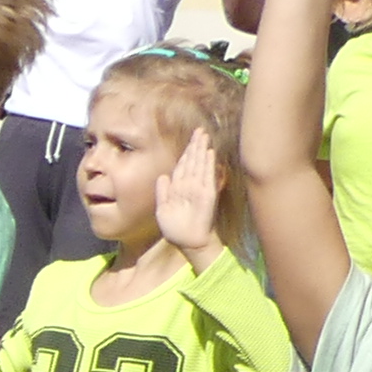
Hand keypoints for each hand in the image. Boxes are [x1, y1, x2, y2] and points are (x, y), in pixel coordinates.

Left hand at [155, 127, 223, 258]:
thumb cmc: (175, 228)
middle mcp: (190, 185)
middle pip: (193, 161)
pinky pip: (208, 177)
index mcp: (179, 187)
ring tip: (204, 135)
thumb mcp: (163, 209)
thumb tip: (162, 176)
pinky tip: (209, 153)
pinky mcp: (207, 195)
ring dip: (202, 150)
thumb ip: (162, 192)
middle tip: (199, 130)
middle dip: (195, 145)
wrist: (188, 242)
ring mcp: (200, 188)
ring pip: (200, 165)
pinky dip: (208, 165)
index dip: (186, 152)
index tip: (190, 139)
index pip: (183, 165)